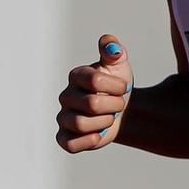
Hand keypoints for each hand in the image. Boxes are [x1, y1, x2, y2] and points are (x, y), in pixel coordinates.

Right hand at [56, 35, 133, 152]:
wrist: (122, 112)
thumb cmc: (118, 86)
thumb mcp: (119, 66)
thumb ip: (114, 51)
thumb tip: (109, 44)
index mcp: (77, 76)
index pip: (95, 80)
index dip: (116, 86)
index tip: (124, 88)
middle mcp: (66, 96)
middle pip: (91, 104)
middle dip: (114, 106)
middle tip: (119, 104)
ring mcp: (64, 118)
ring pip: (80, 124)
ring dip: (104, 122)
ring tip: (110, 118)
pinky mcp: (65, 137)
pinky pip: (70, 144)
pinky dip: (87, 141)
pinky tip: (99, 133)